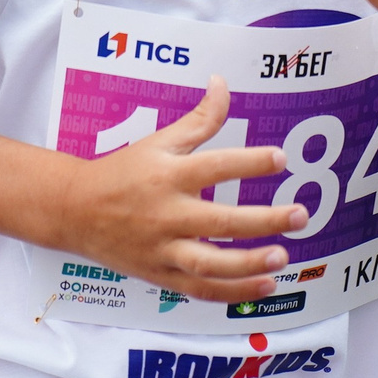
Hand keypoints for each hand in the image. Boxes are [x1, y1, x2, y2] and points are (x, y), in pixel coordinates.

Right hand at [57, 77, 307, 302]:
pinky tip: (265, 285)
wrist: (77, 211)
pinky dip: (233, 293)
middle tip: (300, 215)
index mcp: (168, 176)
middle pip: (221, 222)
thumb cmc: (124, 171)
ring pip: (210, 264)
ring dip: (250, 264)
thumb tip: (223, 84)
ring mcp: (163, 249)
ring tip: (283, 257)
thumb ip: (199, 119)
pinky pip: (200, 289)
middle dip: (264, 221)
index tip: (281, 159)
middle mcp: (167, 214)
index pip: (215, 167)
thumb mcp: (159, 142)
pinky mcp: (161, 275)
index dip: (249, 162)